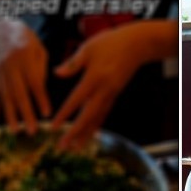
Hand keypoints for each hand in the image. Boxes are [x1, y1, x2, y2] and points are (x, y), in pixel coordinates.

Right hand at [0, 20, 50, 134]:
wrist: (2, 29)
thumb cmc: (27, 40)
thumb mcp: (39, 49)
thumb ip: (41, 68)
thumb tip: (42, 90)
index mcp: (25, 58)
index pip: (34, 82)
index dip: (40, 98)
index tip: (47, 113)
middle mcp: (10, 67)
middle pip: (18, 93)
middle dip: (25, 113)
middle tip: (32, 130)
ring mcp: (0, 73)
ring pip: (5, 96)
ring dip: (10, 115)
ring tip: (15, 130)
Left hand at [51, 26, 143, 149]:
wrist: (138, 44)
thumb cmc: (111, 42)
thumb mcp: (89, 48)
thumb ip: (72, 63)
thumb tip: (56, 73)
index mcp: (94, 77)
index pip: (76, 100)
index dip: (64, 115)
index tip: (53, 127)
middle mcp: (104, 89)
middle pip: (88, 116)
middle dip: (75, 132)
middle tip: (63, 147)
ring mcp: (112, 92)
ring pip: (98, 117)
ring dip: (86, 133)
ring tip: (77, 147)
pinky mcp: (116, 92)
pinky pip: (105, 111)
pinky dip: (98, 123)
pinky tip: (93, 132)